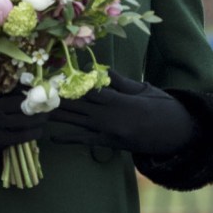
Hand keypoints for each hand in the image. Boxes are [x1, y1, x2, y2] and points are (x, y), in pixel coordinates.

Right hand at [0, 84, 45, 159]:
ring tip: (45, 117)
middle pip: (19, 105)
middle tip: (47, 105)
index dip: (27, 92)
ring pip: (22, 121)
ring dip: (38, 120)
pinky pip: (20, 136)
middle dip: (36, 105)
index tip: (38, 91)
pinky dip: (32, 133)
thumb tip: (28, 89)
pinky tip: (38, 131)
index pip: (10, 91)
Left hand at [49, 70, 193, 154]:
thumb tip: (101, 70)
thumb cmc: (162, 107)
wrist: (176, 133)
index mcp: (118, 100)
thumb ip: (120, 82)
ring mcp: (107, 131)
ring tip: (36, 112)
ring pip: (76, 121)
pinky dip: (68, 139)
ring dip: (57, 117)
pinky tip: (52, 138)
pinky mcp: (109, 143)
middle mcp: (109, 116)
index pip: (88, 89)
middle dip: (56, 98)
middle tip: (36, 92)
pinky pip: (85, 141)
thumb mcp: (143, 89)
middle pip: (77, 105)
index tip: (52, 76)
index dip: (69, 83)